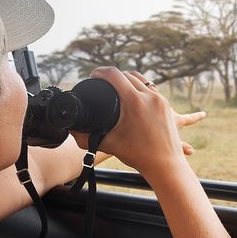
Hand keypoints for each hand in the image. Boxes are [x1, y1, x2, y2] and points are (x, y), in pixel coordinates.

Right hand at [73, 68, 205, 175]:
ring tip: (116, 85)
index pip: (114, 75)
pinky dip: (139, 87)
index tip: (93, 75)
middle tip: (102, 82)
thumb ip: (87, 138)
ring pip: (141, 79)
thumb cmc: (138, 156)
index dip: (100, 72)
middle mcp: (149, 96)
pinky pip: (150, 88)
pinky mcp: (165, 105)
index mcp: (134, 102)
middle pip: (127, 74)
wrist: (166, 165)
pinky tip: (133, 93)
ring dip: (127, 79)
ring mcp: (160, 99)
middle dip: (112, 76)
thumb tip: (70, 131)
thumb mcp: (109, 144)